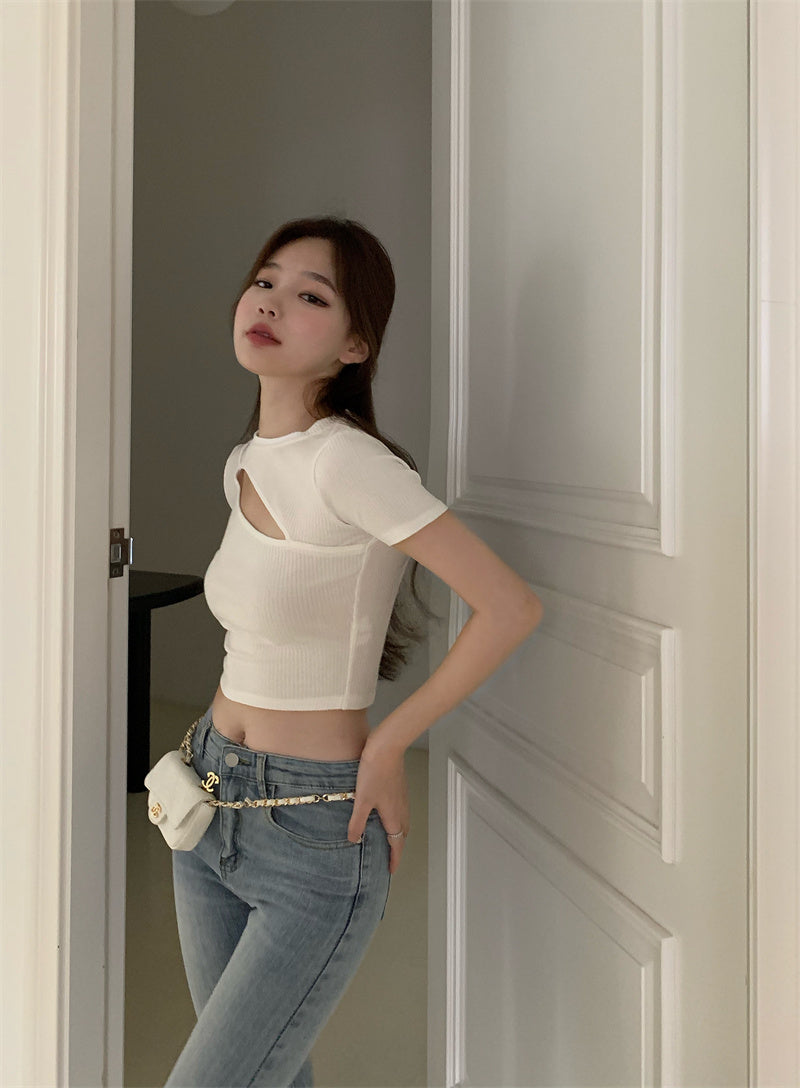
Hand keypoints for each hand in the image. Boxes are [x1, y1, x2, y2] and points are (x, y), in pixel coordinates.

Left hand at [347, 735, 408, 873]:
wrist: (387, 748)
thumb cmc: (375, 772)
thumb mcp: (362, 800)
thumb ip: (357, 822)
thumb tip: (353, 839)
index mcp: (393, 816)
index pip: (396, 844)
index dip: (394, 859)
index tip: (391, 871)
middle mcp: (401, 809)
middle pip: (402, 835)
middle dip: (397, 847)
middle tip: (389, 857)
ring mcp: (402, 798)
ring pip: (402, 822)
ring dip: (397, 833)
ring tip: (387, 838)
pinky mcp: (400, 788)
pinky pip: (401, 811)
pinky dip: (396, 819)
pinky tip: (385, 814)